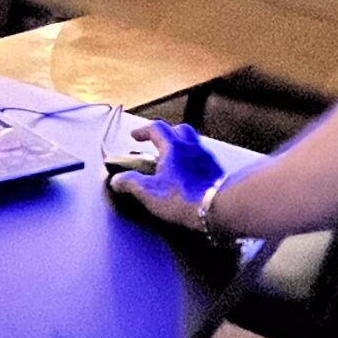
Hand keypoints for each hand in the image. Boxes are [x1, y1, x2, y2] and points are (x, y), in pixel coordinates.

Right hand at [108, 118, 225, 231]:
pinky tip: (188, 177)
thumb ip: (130, 183)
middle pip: (179, 130)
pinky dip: (192, 164)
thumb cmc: (186, 199)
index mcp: (174, 147)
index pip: (156, 128)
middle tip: (157, 144)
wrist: (219, 209)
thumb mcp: (149, 193)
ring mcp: (207, 159)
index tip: (135, 136)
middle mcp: (192, 148)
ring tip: (172, 163)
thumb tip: (117, 180)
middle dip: (166, 134)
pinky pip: (203, 161)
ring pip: (193, 144)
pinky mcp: (217, 173)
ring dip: (181, 149)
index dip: (143, 130)